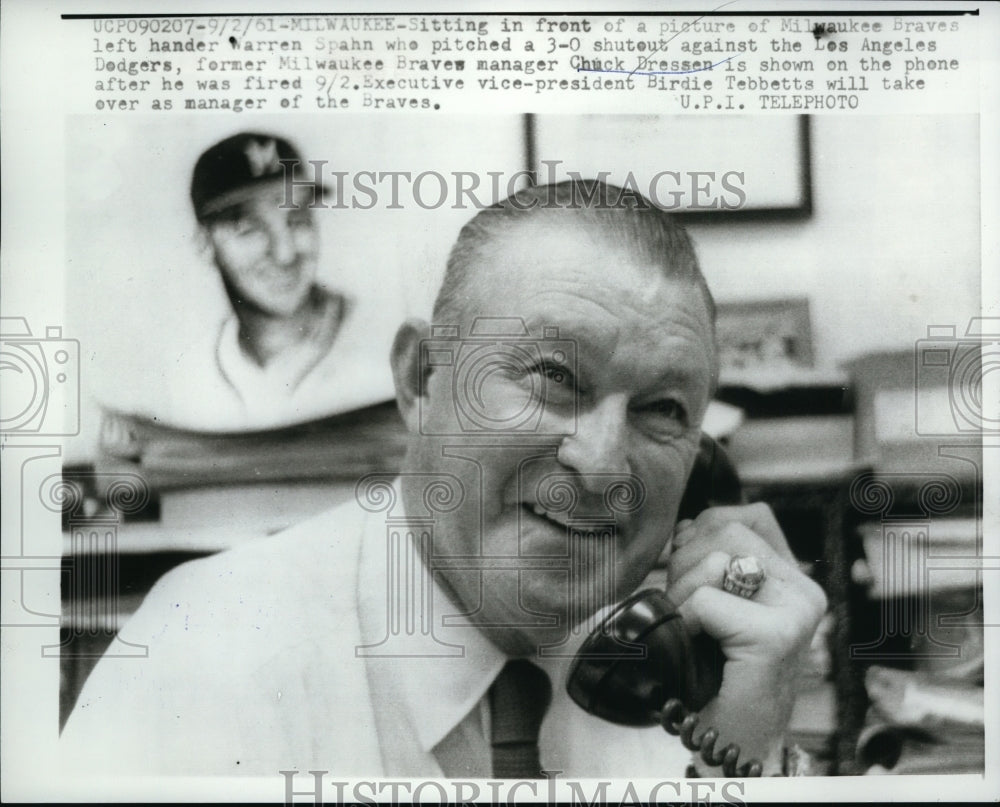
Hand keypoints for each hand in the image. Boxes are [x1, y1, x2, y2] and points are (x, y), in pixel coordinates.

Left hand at [662, 503, 826, 773]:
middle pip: (727, 527)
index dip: (705, 534)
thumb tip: (691, 523)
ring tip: (694, 631)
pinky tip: (697, 648)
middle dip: (687, 562)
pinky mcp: (777, 634)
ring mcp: (796, 611)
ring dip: (682, 592)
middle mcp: (804, 591)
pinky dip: (685, 619)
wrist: (726, 744)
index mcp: (793, 579)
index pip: (748, 515)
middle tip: (689, 610)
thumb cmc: (713, 674)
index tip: (695, 577)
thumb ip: (714, 558)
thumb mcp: (716, 603)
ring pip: (713, 558)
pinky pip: (705, 598)